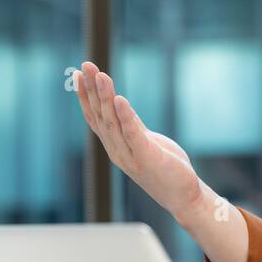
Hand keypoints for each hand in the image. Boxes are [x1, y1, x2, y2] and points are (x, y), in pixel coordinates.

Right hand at [74, 61, 204, 222]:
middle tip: (86, 65)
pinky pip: (133, 133)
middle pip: (100, 115)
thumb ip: (130, 125)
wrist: (183, 197)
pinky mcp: (147, 157)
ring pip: (113, 121)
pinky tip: (120, 99)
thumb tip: (119, 104)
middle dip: (91, 89)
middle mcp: (117, 150)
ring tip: (100, 75)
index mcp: (115, 146)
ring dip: (105, 97)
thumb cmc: (165, 169)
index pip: (94, 117)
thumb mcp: (144, 142)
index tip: (78, 74)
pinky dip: (125, 116)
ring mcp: (130, 155)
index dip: (85, 96)